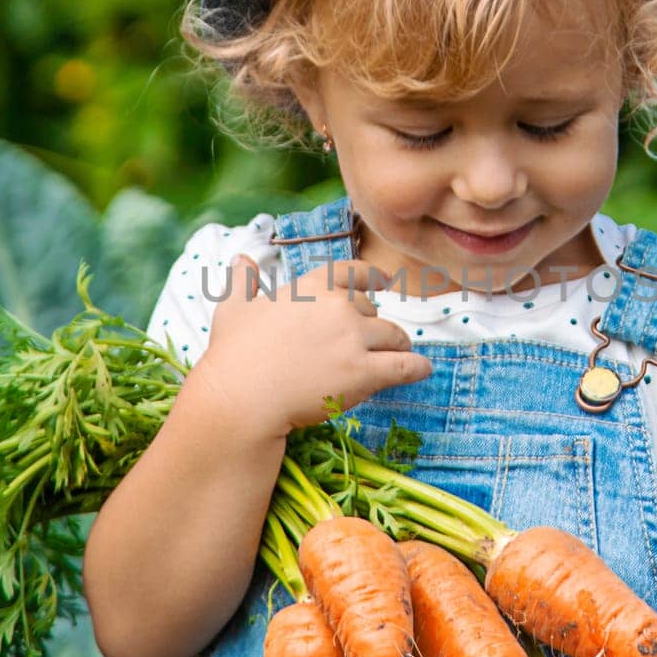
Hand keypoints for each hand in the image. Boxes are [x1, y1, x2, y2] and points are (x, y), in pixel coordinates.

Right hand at [191, 253, 432, 441]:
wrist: (241, 398)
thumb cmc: (233, 354)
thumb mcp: (233, 308)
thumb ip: (241, 281)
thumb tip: (241, 258)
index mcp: (311, 286)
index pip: (353, 273)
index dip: (373, 277)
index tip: (384, 281)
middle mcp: (338, 306)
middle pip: (373, 310)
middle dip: (374, 325)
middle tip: (370, 342)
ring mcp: (354, 339)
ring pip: (394, 337)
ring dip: (398, 346)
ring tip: (400, 356)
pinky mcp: (364, 373)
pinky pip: (405, 366)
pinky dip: (417, 368)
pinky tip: (423, 370)